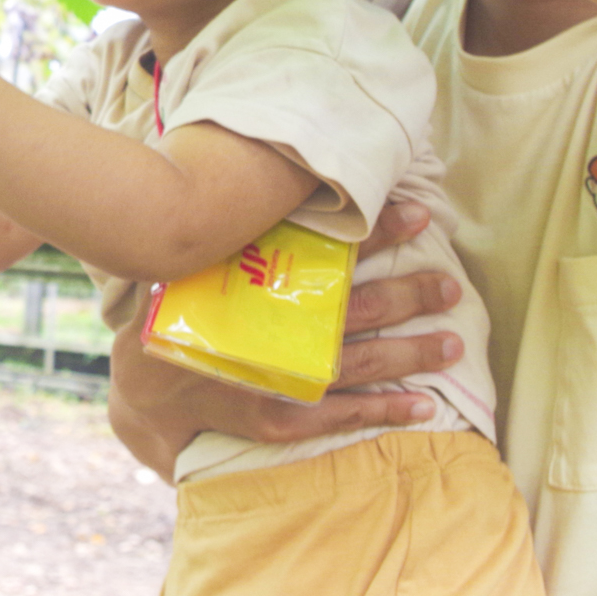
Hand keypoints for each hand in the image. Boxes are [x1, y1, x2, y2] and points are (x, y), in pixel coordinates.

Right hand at [108, 202, 465, 478]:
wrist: (141, 390)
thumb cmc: (171, 317)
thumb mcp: (190, 263)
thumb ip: (228, 231)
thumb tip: (266, 176)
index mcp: (256, 287)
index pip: (328, 251)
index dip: (376, 231)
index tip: (418, 214)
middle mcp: (274, 332)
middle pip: (359, 311)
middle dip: (410, 295)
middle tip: (451, 286)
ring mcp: (279, 381)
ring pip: (362, 364)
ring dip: (413, 352)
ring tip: (455, 340)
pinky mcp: (278, 420)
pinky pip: (342, 415)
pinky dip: (385, 410)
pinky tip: (424, 405)